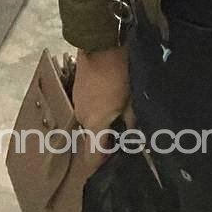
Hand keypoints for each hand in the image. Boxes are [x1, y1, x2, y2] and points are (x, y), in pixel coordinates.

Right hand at [73, 45, 135, 171]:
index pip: (92, 157)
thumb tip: (134, 139)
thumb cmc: (119, 74)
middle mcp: (81, 118)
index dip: (102, 165)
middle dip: (105, 142)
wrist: (100, 43)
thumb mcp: (131, 100)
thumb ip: (131, 122)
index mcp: (94, 124)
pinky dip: (97, 110)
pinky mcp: (77, 90)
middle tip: (123, 140)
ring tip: (118, 119)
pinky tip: (110, 101)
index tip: (113, 167)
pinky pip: (87, 108)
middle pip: (91, 139)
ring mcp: (77, 103)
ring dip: (101, 124)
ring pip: (89, 122)